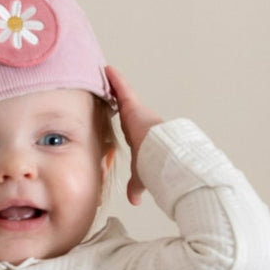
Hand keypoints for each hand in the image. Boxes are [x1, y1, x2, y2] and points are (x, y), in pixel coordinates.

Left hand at [104, 65, 163, 205]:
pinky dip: (115, 78)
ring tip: (105, 73)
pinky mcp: (133, 105)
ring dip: (115, 85)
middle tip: (109, 88)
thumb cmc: (156, 165)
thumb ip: (136, 185)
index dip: (125, 118)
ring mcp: (137, 112)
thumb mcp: (142, 175)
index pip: (130, 126)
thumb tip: (135, 201)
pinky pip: (122, 88)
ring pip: (123, 95)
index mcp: (140, 137)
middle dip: (119, 97)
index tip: (119, 113)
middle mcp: (139, 122)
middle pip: (126, 107)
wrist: (165, 155)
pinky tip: (107, 69)